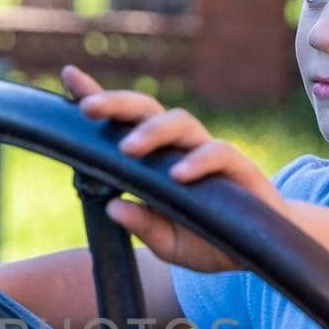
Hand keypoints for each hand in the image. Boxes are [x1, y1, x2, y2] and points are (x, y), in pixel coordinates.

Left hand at [62, 65, 283, 273]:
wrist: (260, 252)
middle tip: (89, 109)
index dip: (98, 97)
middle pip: (147, 110)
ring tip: (128, 148)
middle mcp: (179, 147)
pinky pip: (219, 153)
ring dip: (152, 131)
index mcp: (155, 159)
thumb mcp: (169, 244)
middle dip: (117, 104)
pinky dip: (198, 161)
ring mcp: (208, 153)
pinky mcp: (238, 168)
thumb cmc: (209, 240)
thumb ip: (143, 227)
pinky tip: (178, 175)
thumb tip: (113, 208)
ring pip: (181, 121)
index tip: (68, 77)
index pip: (123, 122)